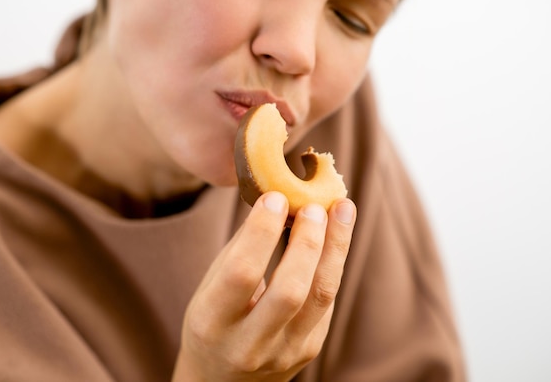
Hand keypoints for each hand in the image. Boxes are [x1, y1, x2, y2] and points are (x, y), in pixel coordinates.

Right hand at [172, 191, 355, 381]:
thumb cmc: (212, 324)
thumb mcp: (208, 290)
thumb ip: (240, 252)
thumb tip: (275, 203)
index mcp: (212, 323)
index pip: (241, 273)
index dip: (261, 232)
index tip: (275, 197)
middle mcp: (249, 344)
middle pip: (290, 289)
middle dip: (307, 241)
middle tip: (314, 205)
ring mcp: (284, 353)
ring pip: (320, 295)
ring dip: (335, 247)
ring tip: (343, 208)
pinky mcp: (309, 350)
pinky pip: (326, 301)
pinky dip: (332, 262)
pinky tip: (337, 234)